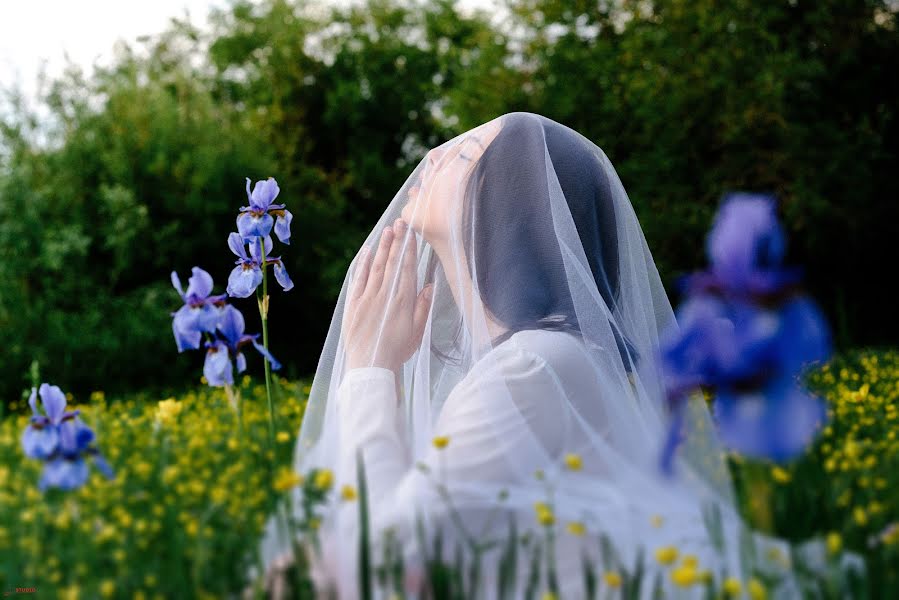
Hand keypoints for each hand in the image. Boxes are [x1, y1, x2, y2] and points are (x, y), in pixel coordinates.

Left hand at [342, 218, 433, 371]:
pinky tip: (368, 251)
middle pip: (392, 262)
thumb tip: (429, 285)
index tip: (411, 232)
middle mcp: (385, 295)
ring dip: (383, 247)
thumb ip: (423, 307)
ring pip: (377, 266)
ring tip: (388, 230)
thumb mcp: (417, 332)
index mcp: (403, 301)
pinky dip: (364, 263)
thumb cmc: (398, 352)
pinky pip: (359, 278)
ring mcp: (368, 298)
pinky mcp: (353, 304)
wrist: (370, 367)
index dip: (409, 248)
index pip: (407, 268)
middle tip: (400, 222)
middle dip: (397, 241)